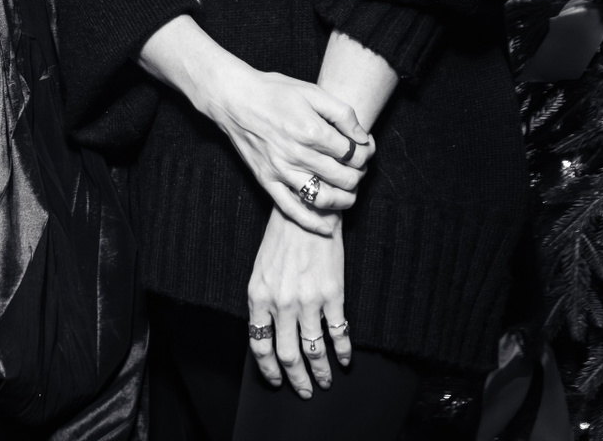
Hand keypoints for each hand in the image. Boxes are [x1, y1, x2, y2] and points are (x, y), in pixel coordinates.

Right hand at [200, 60, 371, 232]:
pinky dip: (312, 222)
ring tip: (349, 192)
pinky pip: (291, 209)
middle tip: (357, 167)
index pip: (353, 154)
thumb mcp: (312, 92)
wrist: (234, 98)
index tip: (364, 148)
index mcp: (312, 131)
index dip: (366, 152)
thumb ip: (342, 113)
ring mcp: (281, 171)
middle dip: (359, 174)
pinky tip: (327, 227)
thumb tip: (363, 137)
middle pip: (344, 178)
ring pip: (323, 199)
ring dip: (344, 200)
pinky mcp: (267, 180)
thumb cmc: (274, 92)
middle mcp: (298, 155)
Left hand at [247, 211, 350, 398]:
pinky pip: (339, 333)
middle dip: (296, 379)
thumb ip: (262, 302)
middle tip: (305, 391)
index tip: (277, 381)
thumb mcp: (260, 270)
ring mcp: (308, 301)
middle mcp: (281, 304)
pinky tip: (345, 359)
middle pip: (287, 355)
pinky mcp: (332, 295)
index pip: (259, 346)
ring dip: (321, 372)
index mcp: (258, 297)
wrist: (306, 210)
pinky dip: (343, 351)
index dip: (269, 370)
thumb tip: (268, 333)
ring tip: (326, 382)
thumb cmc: (281, 239)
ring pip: (314, 350)